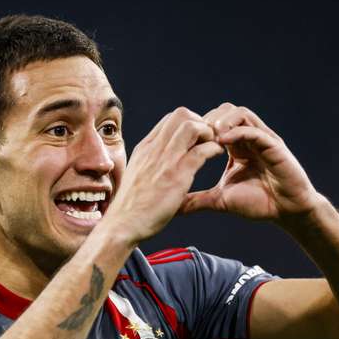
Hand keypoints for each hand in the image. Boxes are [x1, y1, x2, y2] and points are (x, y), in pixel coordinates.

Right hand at [101, 107, 224, 244]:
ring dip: (208, 132)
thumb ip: (149, 165)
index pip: (169, 119)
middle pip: (181, 114)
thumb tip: (160, 165)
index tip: (197, 139)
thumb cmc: (131, 207)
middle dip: (201, 122)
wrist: (122, 224)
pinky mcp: (177, 175)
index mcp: (145, 148)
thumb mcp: (137, 177)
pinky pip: (201, 150)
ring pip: (191, 126)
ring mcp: (165, 160)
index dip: (188, 123)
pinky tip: (216, 155)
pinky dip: (213, 148)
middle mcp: (154, 149)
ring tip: (214, 145)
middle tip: (209, 139)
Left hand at [179, 103, 322, 222]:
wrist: (286, 211)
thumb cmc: (258, 203)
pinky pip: (254, 130)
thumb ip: (197, 201)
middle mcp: (248, 137)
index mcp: (235, 146)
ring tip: (210, 136)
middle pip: (225, 110)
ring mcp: (262, 139)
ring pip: (240, 112)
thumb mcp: (220, 200)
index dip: (198, 128)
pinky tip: (223, 143)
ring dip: (222, 121)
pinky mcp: (274, 145)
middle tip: (196, 137)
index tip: (185, 142)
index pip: (214, 123)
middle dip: (208, 120)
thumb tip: (173, 208)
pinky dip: (238, 132)